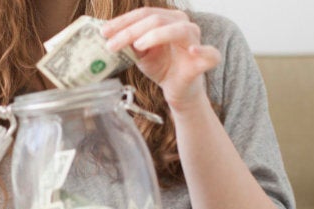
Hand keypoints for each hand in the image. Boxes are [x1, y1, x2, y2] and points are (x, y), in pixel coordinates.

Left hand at [102, 8, 220, 112]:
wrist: (177, 89)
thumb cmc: (161, 66)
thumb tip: (108, 35)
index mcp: (167, 19)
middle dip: (130, 31)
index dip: (122, 22)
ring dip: (155, 36)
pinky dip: (201, 50)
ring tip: (138, 46)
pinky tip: (191, 50)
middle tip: (111, 44)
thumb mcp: (140, 54)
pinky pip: (210, 53)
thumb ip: (129, 43)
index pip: (143, 14)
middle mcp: (183, 25)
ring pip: (178, 30)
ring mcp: (195, 41)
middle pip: (156, 19)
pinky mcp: (205, 60)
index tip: (103, 32)